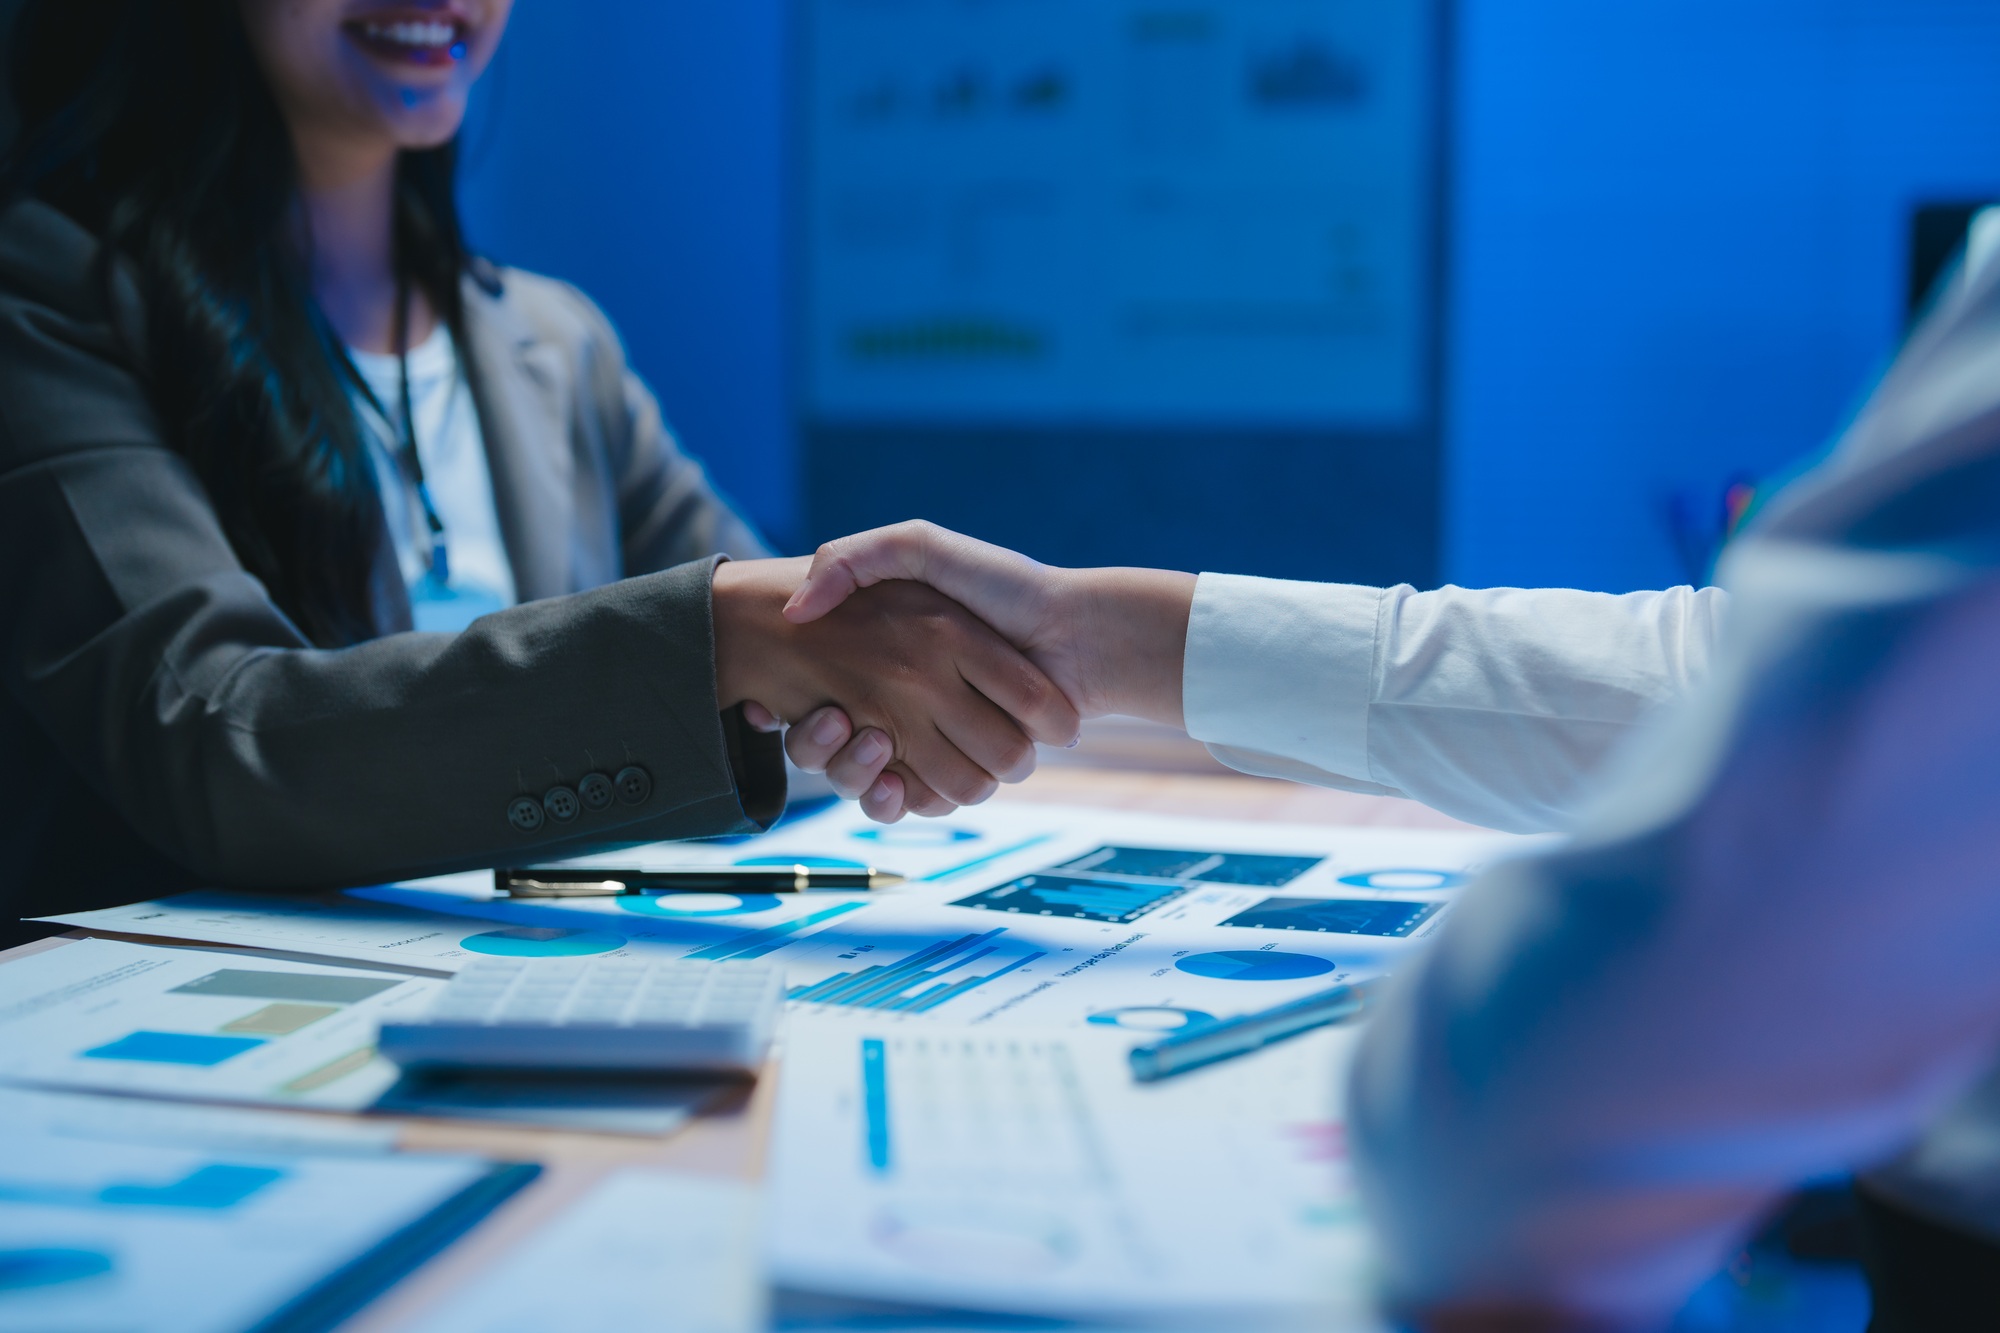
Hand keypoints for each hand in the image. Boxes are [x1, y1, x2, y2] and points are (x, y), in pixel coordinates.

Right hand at [712, 556, 1079, 819]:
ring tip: (872, 740)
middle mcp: (906, 705)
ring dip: (854, 773)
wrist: (1081, 635)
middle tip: (833, 717)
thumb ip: (856, 558)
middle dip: (821, 747)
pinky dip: (894, 799)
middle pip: (832, 749)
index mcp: (891, 660)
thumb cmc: (1005, 586)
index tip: (778, 701)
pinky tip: (891, 778)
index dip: (792, 708)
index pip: (812, 699)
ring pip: (864, 782)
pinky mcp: (960, 774)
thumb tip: (797, 609)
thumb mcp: (921, 547)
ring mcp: (932, 743)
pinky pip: (911, 803)